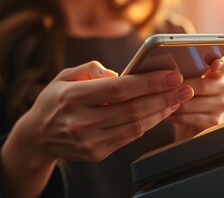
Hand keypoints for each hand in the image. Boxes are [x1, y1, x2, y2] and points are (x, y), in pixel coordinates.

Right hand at [21, 61, 193, 163]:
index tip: (172, 75)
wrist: (37, 136)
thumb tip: (119, 74)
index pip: (119, 90)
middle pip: (133, 110)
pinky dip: (148, 124)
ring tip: (178, 99)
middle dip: (164, 98)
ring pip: (135, 126)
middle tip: (186, 87)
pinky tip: (160, 112)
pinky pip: (129, 138)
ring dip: (161, 112)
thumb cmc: (54, 101)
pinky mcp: (97, 153)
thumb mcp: (64, 76)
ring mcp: (89, 141)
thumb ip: (91, 70)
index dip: (149, 83)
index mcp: (73, 97)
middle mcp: (81, 122)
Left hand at [167, 57, 223, 139]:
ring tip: (161, 102)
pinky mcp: (213, 122)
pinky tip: (167, 115)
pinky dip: (176, 116)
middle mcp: (223, 88)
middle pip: (202, 85)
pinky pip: (191, 117)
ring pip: (194, 102)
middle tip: (164, 87)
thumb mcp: (184, 82)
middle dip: (180, 87)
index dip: (220, 63)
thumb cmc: (183, 97)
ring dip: (175, 103)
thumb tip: (169, 68)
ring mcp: (220, 106)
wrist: (187, 125)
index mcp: (217, 74)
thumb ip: (183, 72)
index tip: (213, 63)